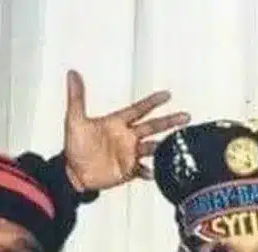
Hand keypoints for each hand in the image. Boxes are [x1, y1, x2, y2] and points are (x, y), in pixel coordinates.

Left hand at [63, 70, 189, 191]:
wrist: (74, 173)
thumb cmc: (74, 147)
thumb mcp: (74, 120)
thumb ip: (76, 98)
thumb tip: (72, 74)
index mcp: (117, 123)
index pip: (139, 109)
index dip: (152, 102)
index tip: (167, 95)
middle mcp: (127, 137)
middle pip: (153, 127)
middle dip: (169, 121)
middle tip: (185, 117)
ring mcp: (129, 154)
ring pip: (153, 148)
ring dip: (164, 146)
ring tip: (176, 144)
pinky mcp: (128, 170)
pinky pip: (143, 170)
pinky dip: (149, 172)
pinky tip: (154, 172)